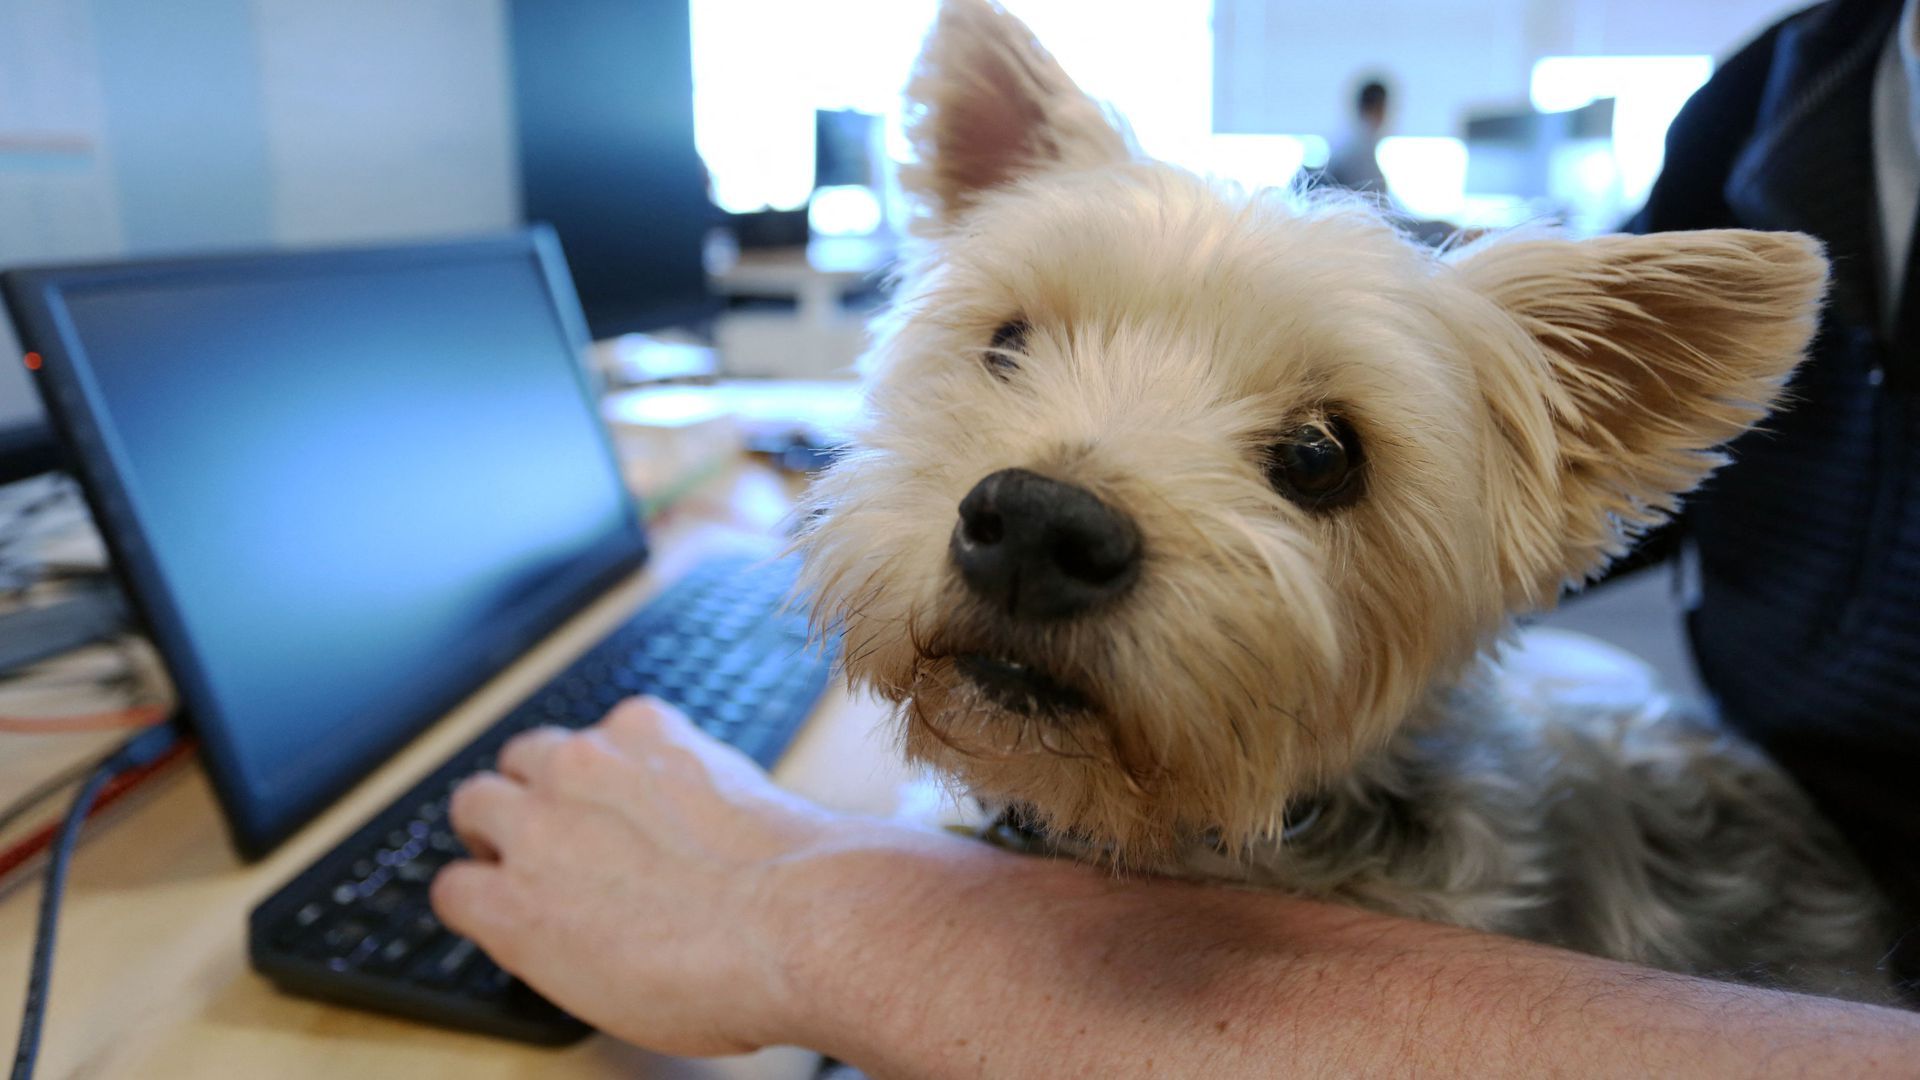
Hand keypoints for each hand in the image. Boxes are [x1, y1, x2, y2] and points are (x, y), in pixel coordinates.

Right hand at [431, 697, 849, 1055]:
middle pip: (476, 801)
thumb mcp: (608, 997)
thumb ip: (560, 945)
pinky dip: (637, 745)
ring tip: (604, 802)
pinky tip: (671, 777)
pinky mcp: (647, 727)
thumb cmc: (719, 979)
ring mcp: (587, 766)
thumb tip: (568, 924)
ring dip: (557, 774)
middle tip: (550, 839)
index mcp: (512, 912)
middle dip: (506, 820)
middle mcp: (534, 827)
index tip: (510, 890)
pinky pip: (619, 722)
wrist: (795, 920)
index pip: (455, 888)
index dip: (488, 891)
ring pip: (533, 748)